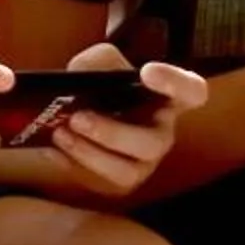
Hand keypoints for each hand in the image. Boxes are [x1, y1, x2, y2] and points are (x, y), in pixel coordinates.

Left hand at [35, 42, 209, 197]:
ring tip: (61, 133)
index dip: (176, 84)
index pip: (191, 92)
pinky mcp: (119, 182)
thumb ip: (96, 62)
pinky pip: (100, 183)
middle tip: (78, 117)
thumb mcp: (99, 62)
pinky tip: (52, 148)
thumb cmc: (99, 87)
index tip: (147, 72)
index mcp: (167, 98)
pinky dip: (73, 165)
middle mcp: (161, 133)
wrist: (77, 112)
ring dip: (90, 153)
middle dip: (112, 133)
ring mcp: (143, 162)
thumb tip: (84, 74)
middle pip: (152, 143)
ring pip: (127, 170)